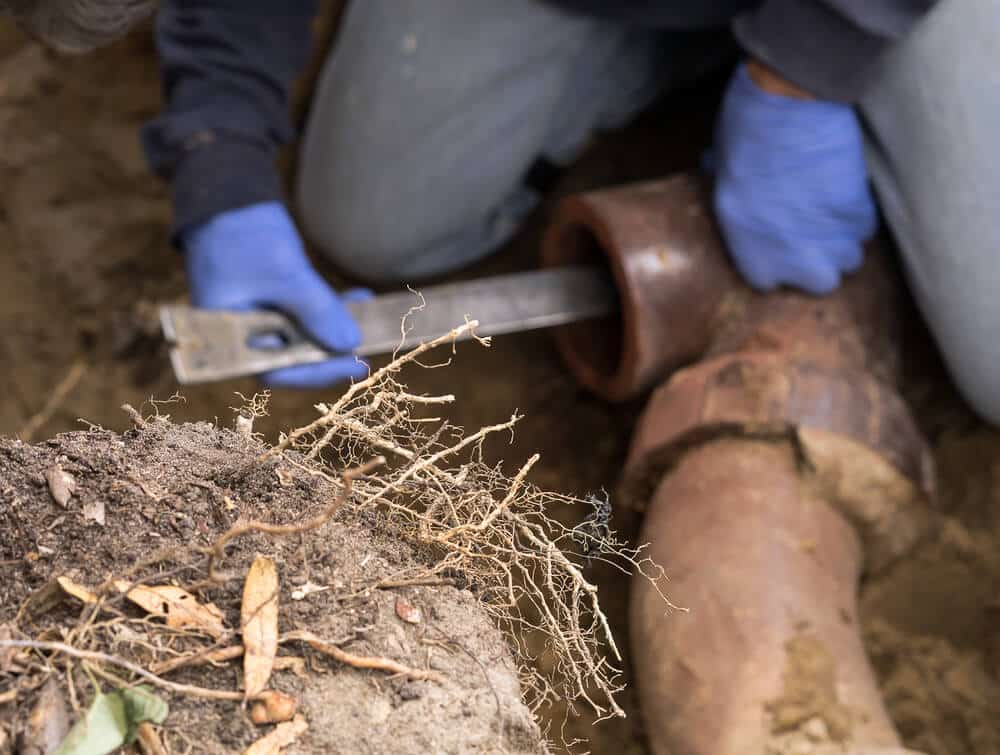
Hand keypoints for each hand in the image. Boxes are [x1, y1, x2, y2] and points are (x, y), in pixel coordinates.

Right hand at [182, 201, 369, 387]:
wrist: (227, 195)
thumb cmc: (245, 235)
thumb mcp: (285, 274)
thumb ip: (316, 311)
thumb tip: (349, 345)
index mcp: (229, 336)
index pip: (274, 370)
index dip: (315, 372)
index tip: (353, 364)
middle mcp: (242, 334)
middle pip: (290, 358)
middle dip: (330, 351)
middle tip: (368, 348)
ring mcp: (258, 317)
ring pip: (302, 335)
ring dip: (334, 327)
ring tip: (366, 313)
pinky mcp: (272, 300)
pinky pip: (303, 314)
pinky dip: (328, 309)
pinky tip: (357, 297)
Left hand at [710, 61, 876, 294]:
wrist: (790, 106)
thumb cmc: (744, 135)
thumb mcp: (719, 171)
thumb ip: (726, 191)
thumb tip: (713, 171)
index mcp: (749, 250)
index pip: (768, 283)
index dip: (777, 262)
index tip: (780, 245)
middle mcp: (792, 255)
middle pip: (821, 282)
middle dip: (822, 263)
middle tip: (814, 236)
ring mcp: (829, 237)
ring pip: (850, 259)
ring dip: (843, 242)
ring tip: (831, 216)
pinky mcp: (858, 212)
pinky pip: (865, 229)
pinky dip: (858, 216)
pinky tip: (846, 195)